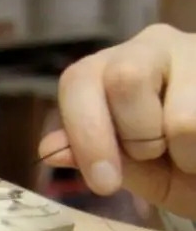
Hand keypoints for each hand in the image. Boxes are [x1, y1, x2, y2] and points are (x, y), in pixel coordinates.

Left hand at [40, 23, 195, 218]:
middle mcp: (151, 47)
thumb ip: (94, 156)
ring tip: (193, 153)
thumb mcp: (137, 170)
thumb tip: (49, 150)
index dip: (86, 134)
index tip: (104, 183)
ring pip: (181, 117)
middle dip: (138, 137)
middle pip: (123, 79)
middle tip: (158, 155)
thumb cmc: (181, 165)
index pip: (78, 81)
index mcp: (110, 67)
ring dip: (185, 154)